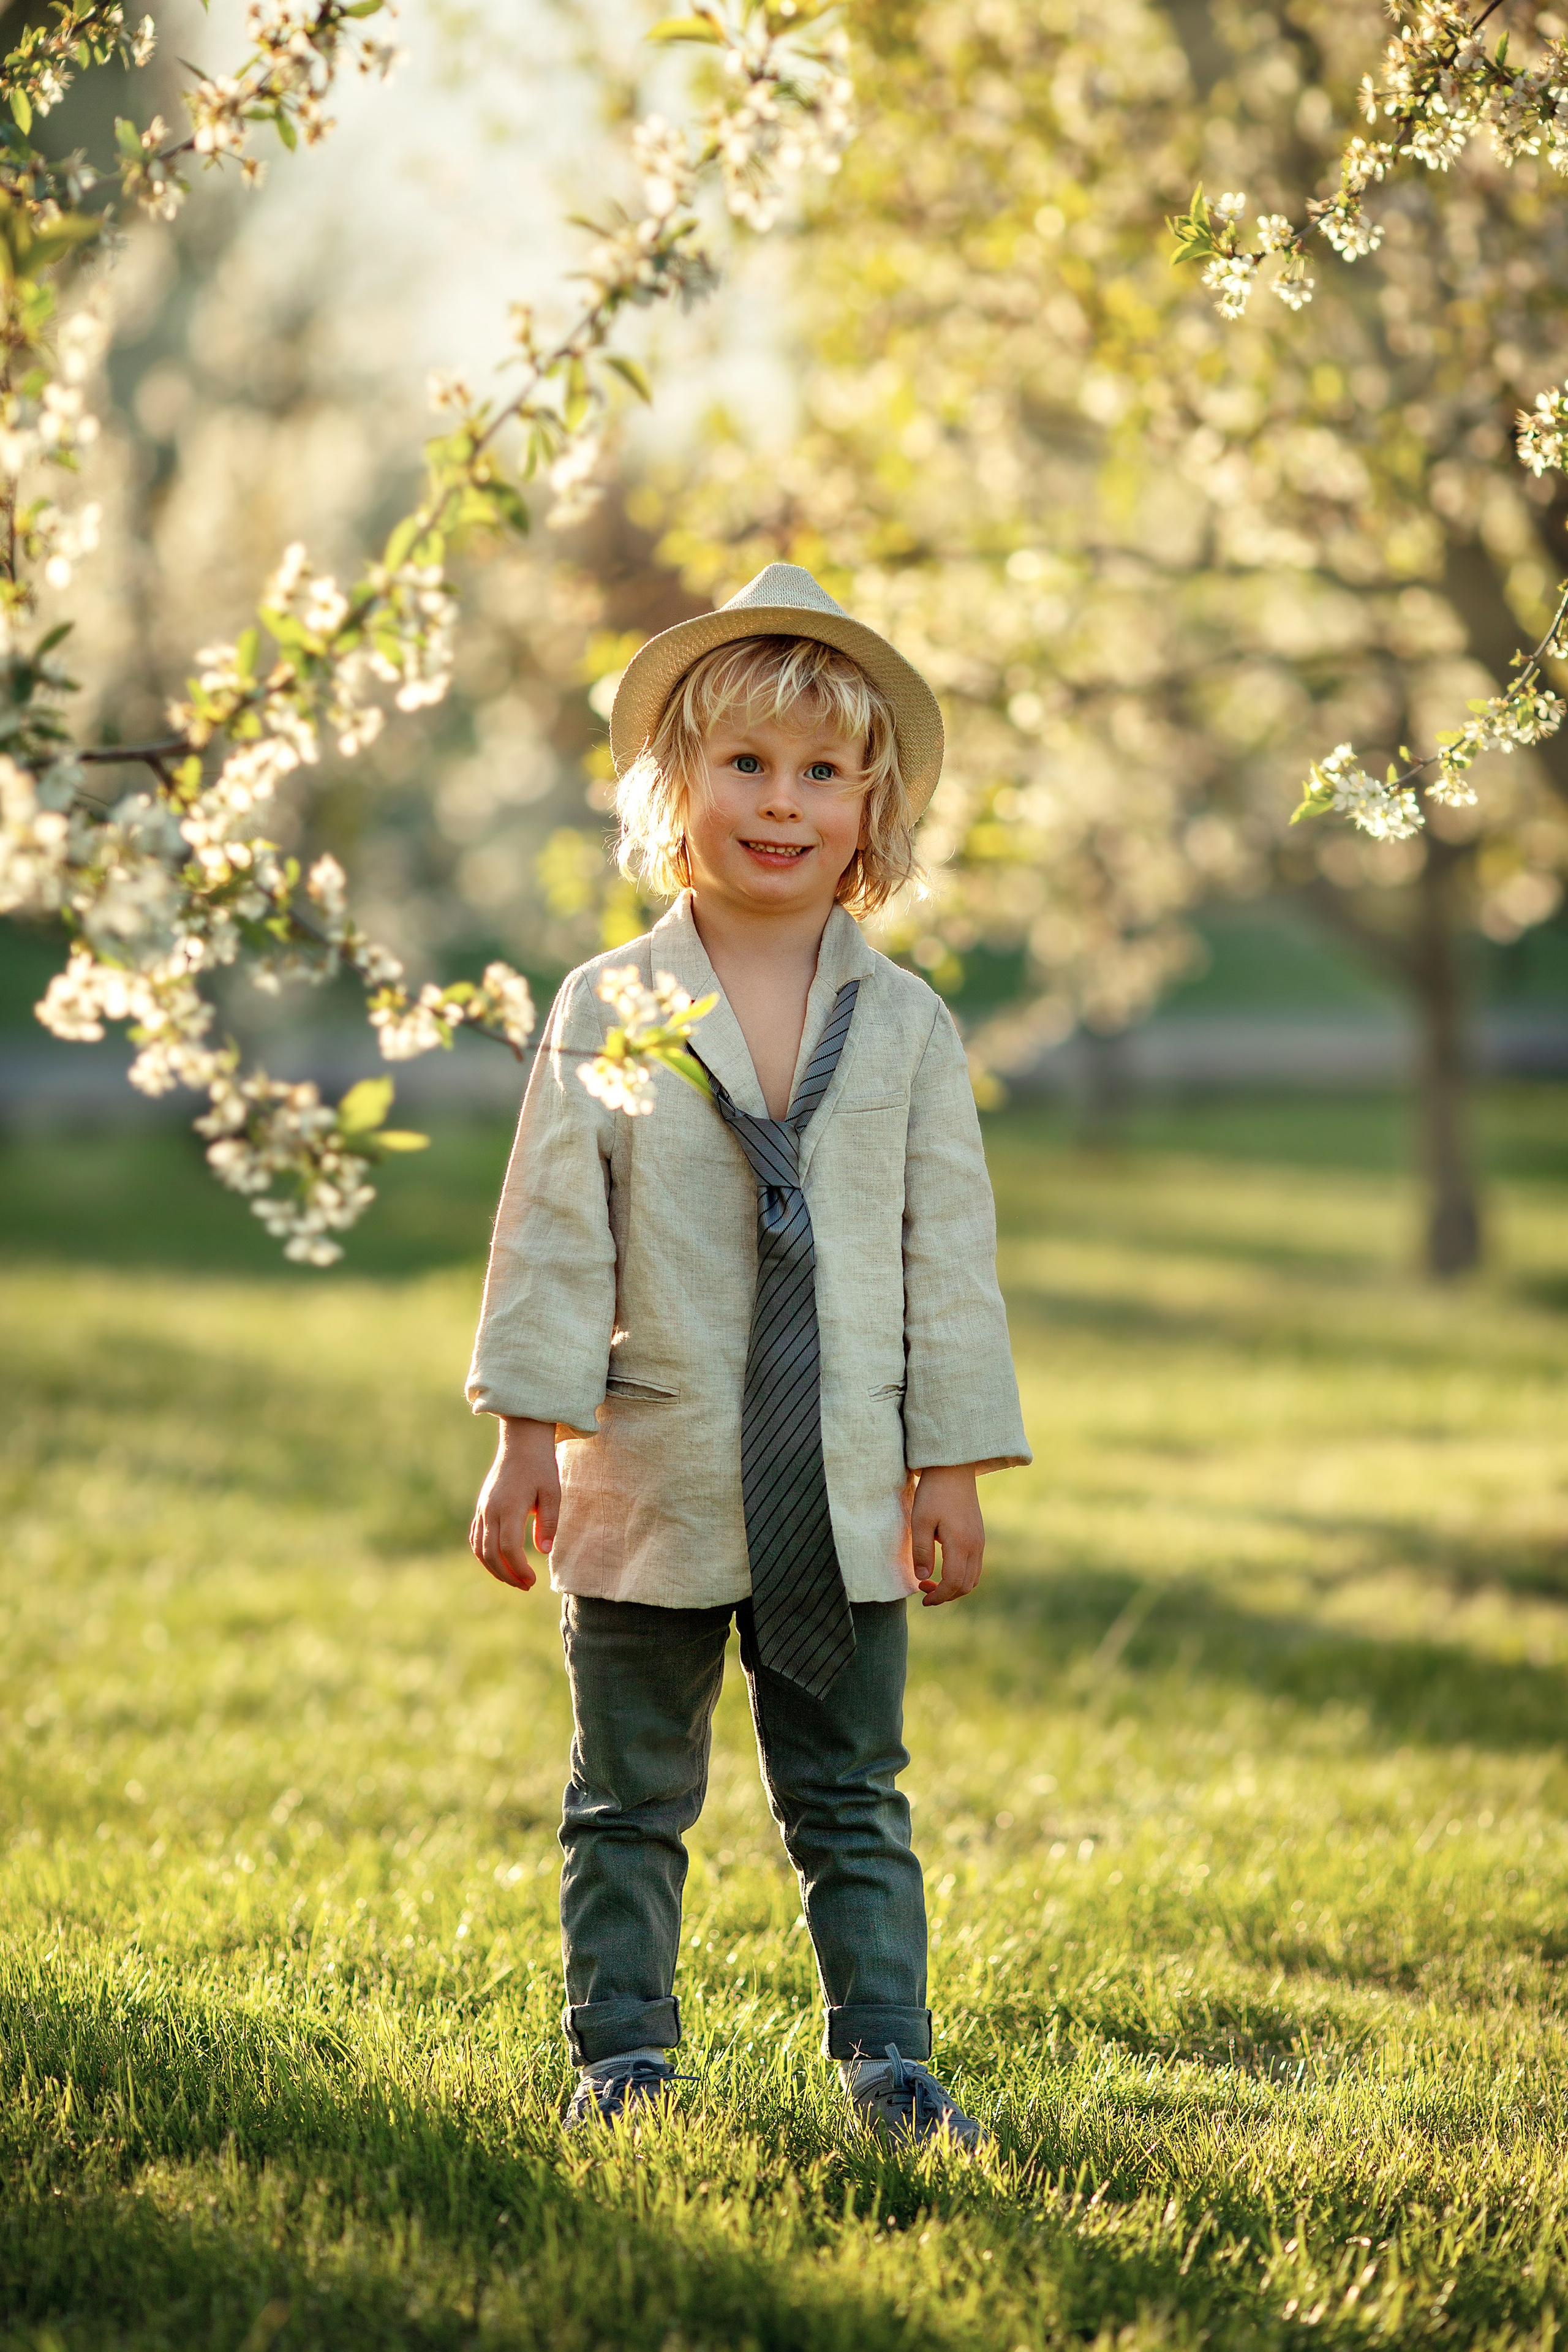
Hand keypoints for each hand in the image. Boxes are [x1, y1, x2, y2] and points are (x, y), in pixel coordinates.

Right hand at [469, 1417, 559, 1592]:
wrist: (521, 1443)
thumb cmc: (540, 1467)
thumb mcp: (552, 1492)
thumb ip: (548, 1522)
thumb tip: (543, 1551)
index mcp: (509, 1506)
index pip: (508, 1547)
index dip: (519, 1568)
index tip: (533, 1580)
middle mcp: (490, 1510)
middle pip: (490, 1553)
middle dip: (507, 1575)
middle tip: (525, 1586)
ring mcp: (482, 1509)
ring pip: (479, 1548)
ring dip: (494, 1568)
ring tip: (514, 1579)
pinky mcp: (481, 1508)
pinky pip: (476, 1538)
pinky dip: (484, 1555)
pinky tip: (499, 1563)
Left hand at [910, 1464, 984, 1607]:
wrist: (953, 1468)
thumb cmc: (933, 1493)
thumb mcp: (920, 1521)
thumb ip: (921, 1551)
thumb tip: (923, 1579)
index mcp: (961, 1544)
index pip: (954, 1583)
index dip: (939, 1596)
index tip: (923, 1600)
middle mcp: (975, 1546)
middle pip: (966, 1585)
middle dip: (946, 1595)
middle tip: (923, 1591)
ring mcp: (980, 1541)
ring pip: (973, 1577)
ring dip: (954, 1586)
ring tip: (931, 1581)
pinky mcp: (979, 1535)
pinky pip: (975, 1565)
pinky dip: (961, 1575)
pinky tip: (944, 1567)